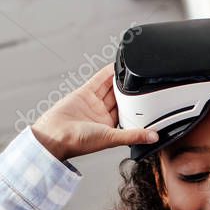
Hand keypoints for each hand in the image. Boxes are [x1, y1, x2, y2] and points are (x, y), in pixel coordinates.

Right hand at [30, 63, 159, 161]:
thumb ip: (133, 135)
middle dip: (130, 89)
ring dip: (120, 79)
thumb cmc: (79, 142)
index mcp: (112, 127)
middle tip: (141, 78)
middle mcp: (103, 115)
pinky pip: (99, 81)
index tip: (148, 96)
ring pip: (111, 88)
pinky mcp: (84, 93)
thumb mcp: (111, 138)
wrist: (55, 134)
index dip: (138, 105)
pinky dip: (107, 73)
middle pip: (121, 99)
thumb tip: (154, 137)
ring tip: (131, 69)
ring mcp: (94, 103)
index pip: (129, 113)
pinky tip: (116, 66)